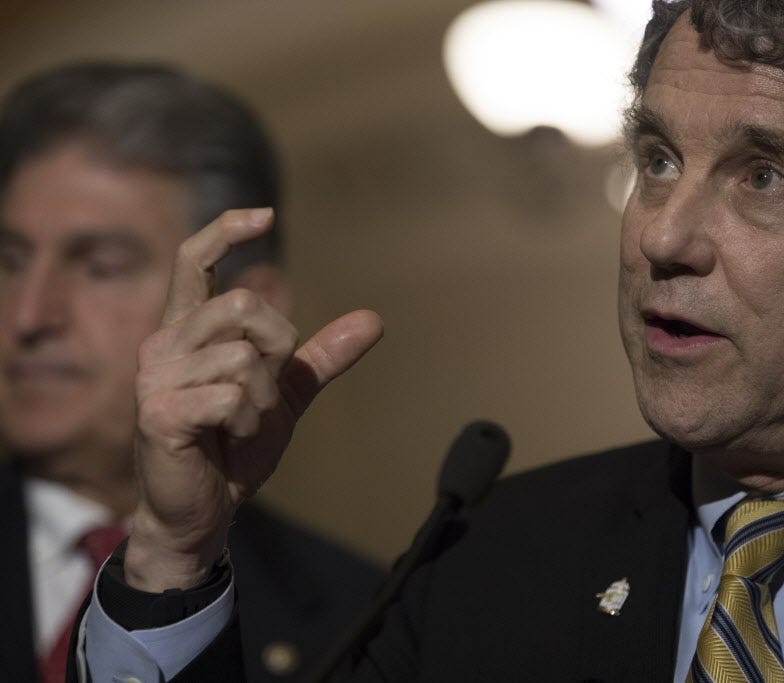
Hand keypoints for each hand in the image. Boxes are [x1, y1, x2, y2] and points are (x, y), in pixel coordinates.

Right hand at [125, 209, 382, 590]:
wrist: (204, 511)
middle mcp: (164, 344)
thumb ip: (319, 357)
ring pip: (243, 355)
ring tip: (244, 423)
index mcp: (188, 331)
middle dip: (278, 345)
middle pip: (244, 304)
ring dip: (264, 397)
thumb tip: (375, 320)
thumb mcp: (284, 394)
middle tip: (268, 387)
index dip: (226, 229)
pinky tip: (232, 438)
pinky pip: (232, 395)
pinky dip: (251, 419)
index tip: (266, 216)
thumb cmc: (236, 447)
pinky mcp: (159, 412)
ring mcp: (156, 377)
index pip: (194, 260)